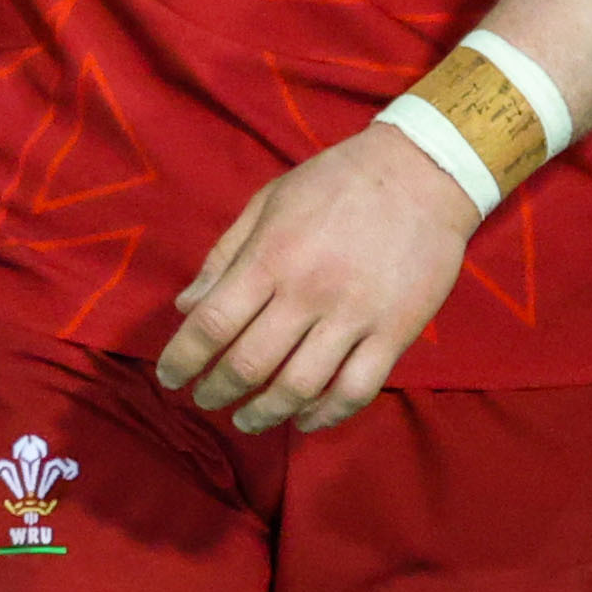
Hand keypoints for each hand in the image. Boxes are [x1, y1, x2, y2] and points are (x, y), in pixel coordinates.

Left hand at [154, 123, 478, 433]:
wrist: (422, 171)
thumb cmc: (335, 182)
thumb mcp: (268, 201)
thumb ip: (224, 255)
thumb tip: (185, 306)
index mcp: (272, 256)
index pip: (212, 323)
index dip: (181, 359)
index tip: (169, 378)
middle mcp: (309, 292)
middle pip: (249, 364)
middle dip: (216, 391)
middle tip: (205, 400)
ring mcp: (355, 316)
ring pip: (300, 388)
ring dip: (265, 414)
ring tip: (247, 419)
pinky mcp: (395, 332)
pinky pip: (356, 390)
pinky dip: (325, 416)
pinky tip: (304, 420)